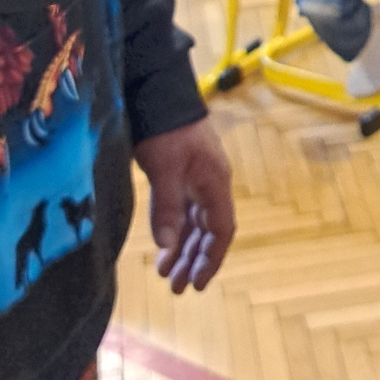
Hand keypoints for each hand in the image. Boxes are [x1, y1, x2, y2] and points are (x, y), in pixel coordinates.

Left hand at [136, 118, 235, 292]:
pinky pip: (183, 211)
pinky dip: (175, 231)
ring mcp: (197, 179)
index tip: (196, 284)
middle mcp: (210, 185)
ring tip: (165, 274)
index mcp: (215, 184)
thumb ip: (166, 206)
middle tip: (176, 288)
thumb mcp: (164, 168)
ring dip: (182, 249)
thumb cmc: (166, 129)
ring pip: (194, 224)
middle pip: (208, 232)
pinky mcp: (182, 174)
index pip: (221, 231)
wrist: (159, 92)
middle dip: (194, 260)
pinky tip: (163, 246)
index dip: (211, 260)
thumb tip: (166, 245)